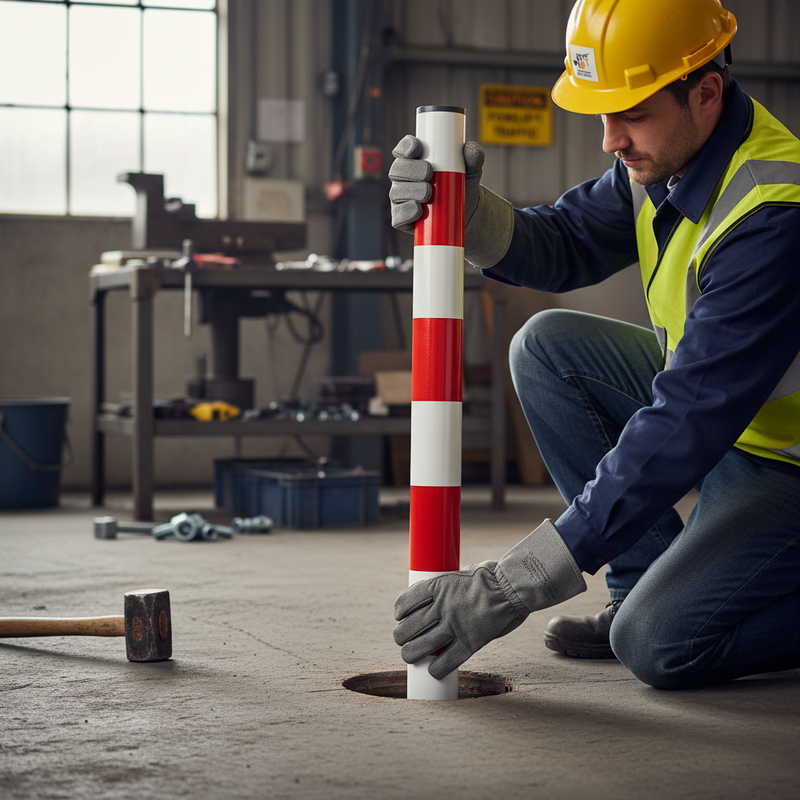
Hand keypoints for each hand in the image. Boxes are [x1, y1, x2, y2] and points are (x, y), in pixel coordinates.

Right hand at [387, 136, 484, 232]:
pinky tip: (418, 210)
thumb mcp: (470, 170)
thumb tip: (470, 148)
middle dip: (411, 169)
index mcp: (415, 161)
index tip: (417, 148)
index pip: (404, 149)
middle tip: (429, 172)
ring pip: (397, 192)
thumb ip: (473, 157)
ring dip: (412, 191)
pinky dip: (407, 212)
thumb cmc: (461, 187)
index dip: (406, 146)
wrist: (466, 214)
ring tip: (429, 193)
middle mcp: (403, 179)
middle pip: (397, 169)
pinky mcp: (403, 219)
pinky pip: (398, 217)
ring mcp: (401, 199)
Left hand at [394, 561, 525, 678]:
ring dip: (411, 654)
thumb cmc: (492, 577)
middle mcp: (442, 607)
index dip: (399, 612)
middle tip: (404, 640)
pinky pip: (446, 662)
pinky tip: (433, 670)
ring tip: (410, 656)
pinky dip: (436, 669)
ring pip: (421, 647)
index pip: (406, 602)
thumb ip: (450, 584)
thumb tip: (443, 589)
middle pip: (408, 627)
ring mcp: (455, 626)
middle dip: (401, 636)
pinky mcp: (470, 643)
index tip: (400, 617)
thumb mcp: (463, 572)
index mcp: (438, 586)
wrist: (514, 587)